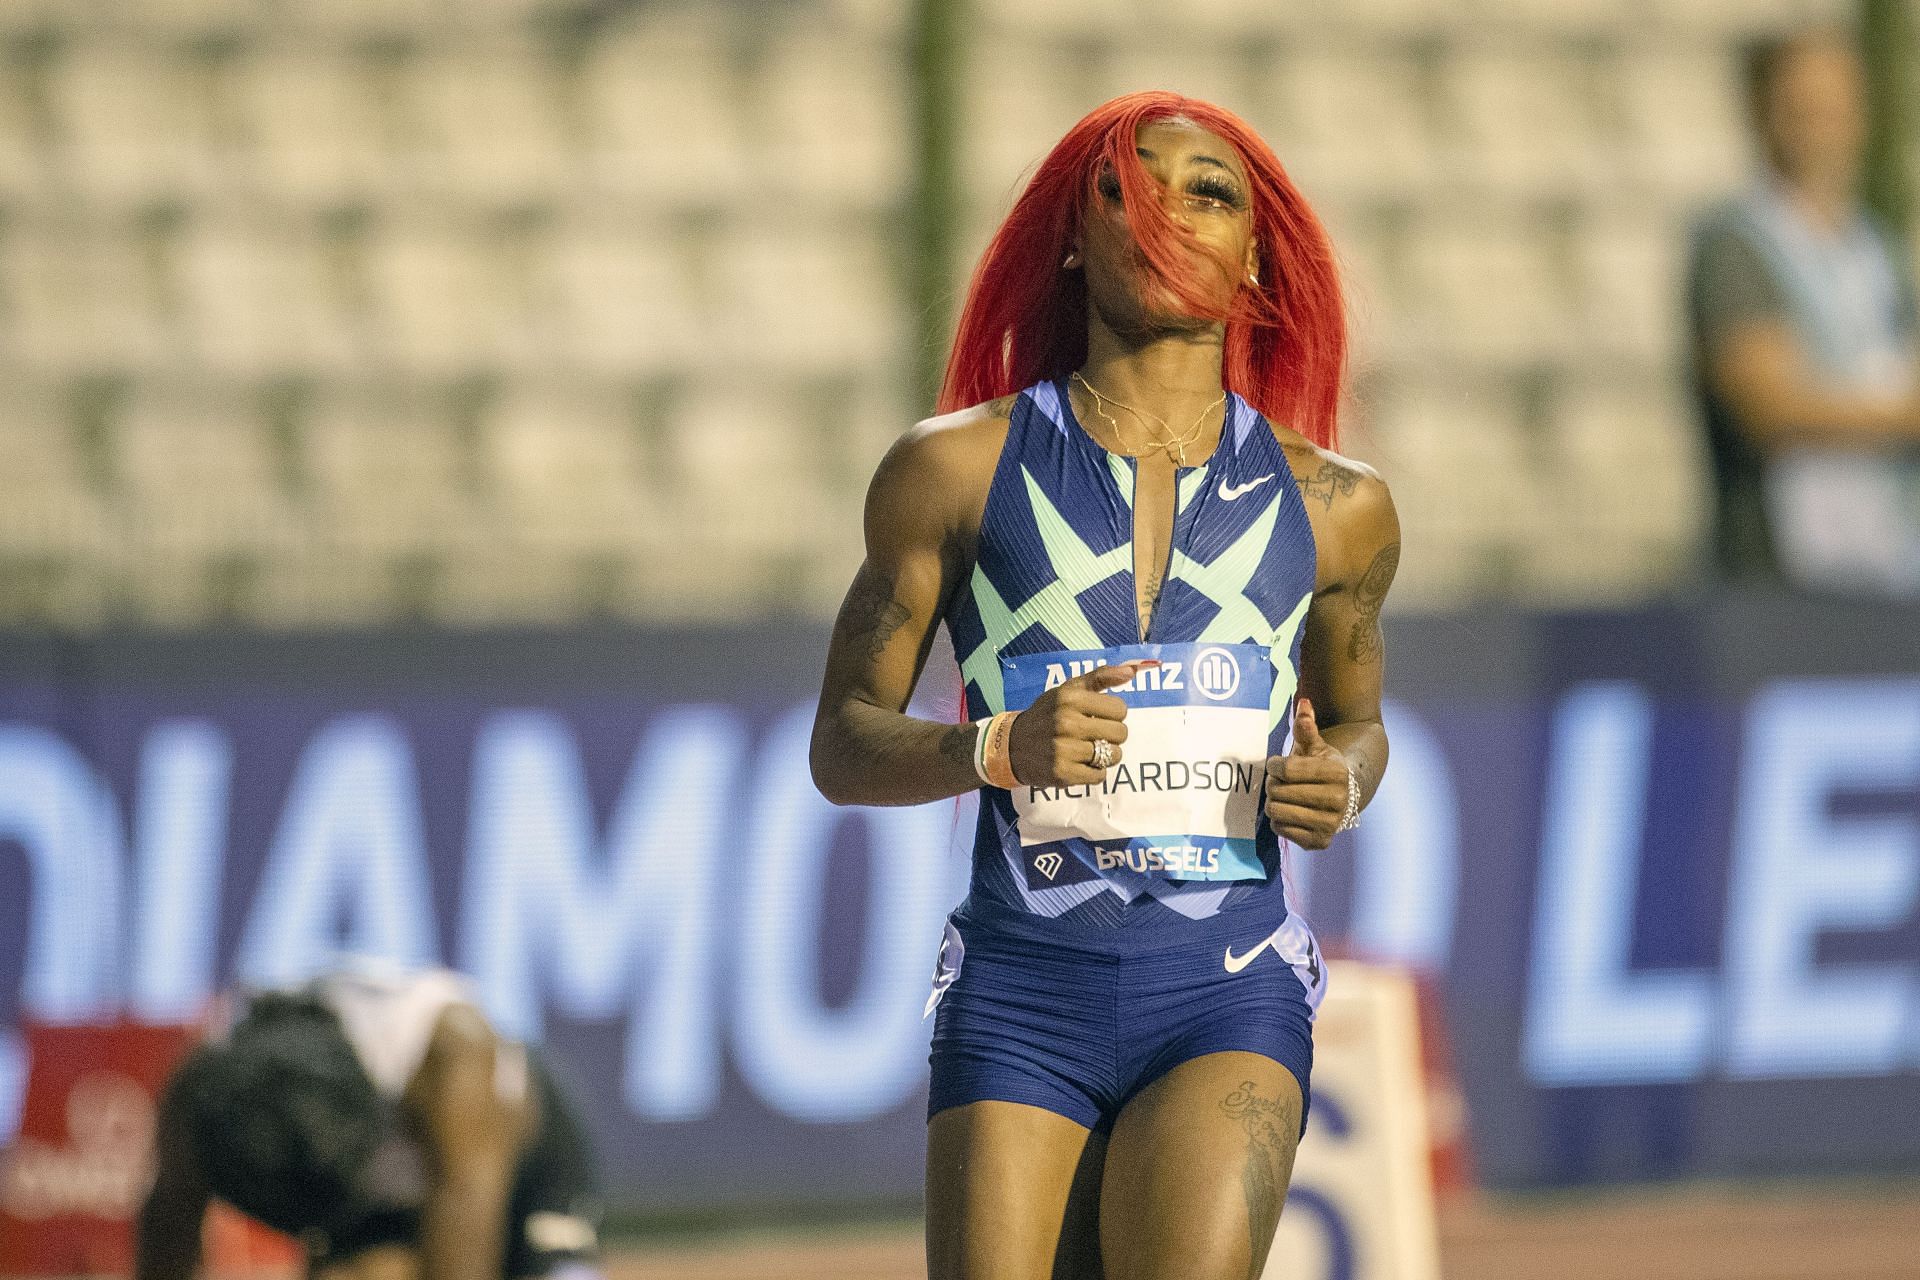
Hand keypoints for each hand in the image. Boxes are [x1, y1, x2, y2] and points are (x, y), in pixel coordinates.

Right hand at [1008, 661, 1150, 786]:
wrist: (1012, 746)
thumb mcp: (1068, 690)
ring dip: (1105, 756)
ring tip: (1087, 750)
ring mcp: (1063, 749)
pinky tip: (1079, 764)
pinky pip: (1099, 775)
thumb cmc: (1047, 715)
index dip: (1113, 714)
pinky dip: (1094, 772)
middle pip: (1120, 733)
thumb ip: (1100, 677)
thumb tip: (1132, 671)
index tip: (1098, 717)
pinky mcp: (1062, 773)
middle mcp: (1066, 722)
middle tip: (1094, 735)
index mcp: (1070, 698)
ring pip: (1113, 756)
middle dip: (1112, 736)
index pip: (1120, 709)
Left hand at [1264, 698, 1349, 849]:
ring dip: (1273, 802)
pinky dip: (1279, 820)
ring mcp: (1330, 824)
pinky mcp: (1319, 842)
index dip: (1275, 765)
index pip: (1287, 769)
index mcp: (1337, 774)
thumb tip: (1303, 704)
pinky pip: (1280, 829)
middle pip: (1278, 791)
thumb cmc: (1323, 768)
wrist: (1344, 797)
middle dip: (1273, 784)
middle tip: (1280, 782)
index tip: (1277, 764)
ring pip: (1277, 811)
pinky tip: (1291, 811)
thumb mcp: (1316, 746)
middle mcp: (1338, 801)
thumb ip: (1307, 727)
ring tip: (1283, 795)